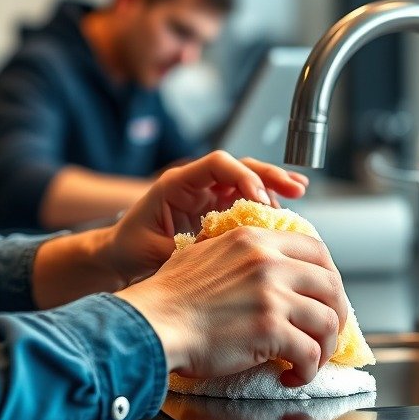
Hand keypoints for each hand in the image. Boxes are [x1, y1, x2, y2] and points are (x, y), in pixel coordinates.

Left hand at [105, 150, 308, 285]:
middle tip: (294, 189)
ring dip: (273, 187)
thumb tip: (222, 252)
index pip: (217, 164)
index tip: (259, 198)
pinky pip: (246, 203)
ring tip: (299, 194)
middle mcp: (197, 185)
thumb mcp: (155, 251)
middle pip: (239, 167)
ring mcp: (208, 197)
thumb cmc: (130, 247)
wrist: (120, 255)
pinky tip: (287, 212)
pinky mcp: (217, 213)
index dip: (242, 176)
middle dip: (268, 175)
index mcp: (177, 184)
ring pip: (247, 182)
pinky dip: (267, 206)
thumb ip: (188, 249)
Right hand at [116, 224, 348, 385]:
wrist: (153, 323)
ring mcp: (271, 296)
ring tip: (308, 360)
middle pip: (331, 284)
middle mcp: (268, 263)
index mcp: (253, 241)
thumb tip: (253, 262)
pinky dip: (307, 370)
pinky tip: (291, 376)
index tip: (322, 296)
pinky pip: (309, 352)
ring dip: (324, 346)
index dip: (327, 276)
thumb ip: (235, 253)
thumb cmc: (167, 296)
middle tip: (326, 332)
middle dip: (336, 313)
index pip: (315, 249)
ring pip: (326, 321)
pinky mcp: (270, 330)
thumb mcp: (203, 253)